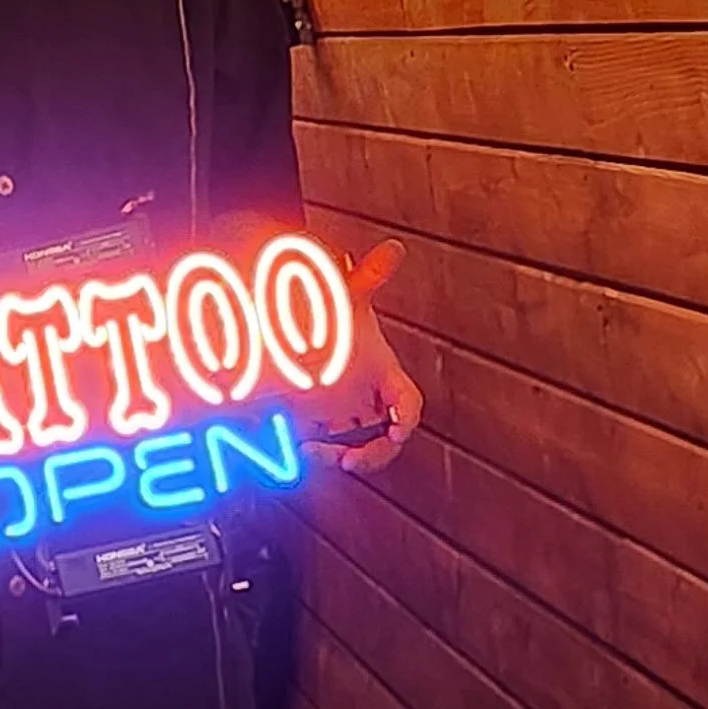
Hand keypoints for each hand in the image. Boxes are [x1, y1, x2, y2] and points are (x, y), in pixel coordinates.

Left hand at [297, 242, 421, 476]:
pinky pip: (330, 448)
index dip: (407, 416)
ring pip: (358, 448)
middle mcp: (371, 399)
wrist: (298, 328)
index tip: (397, 428)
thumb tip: (394, 248)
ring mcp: (349, 414)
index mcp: (386, 373)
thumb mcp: (350, 298)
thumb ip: (370, 276)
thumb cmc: (337, 315)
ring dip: (343, 457)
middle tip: (354, 461)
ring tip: (319, 455)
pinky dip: (319, 454)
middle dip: (375, 454)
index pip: (409, 401)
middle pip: (387, 438)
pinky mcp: (324, 424)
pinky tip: (302, 446)